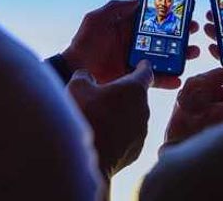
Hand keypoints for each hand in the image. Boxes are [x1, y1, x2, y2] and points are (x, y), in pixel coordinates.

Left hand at [61, 0, 199, 88]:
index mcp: (129, 26)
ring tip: (194, 52)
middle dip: (181, 33)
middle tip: (195, 30)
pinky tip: (178, 79)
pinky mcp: (135, 77)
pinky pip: (155, 78)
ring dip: (180, 55)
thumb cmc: (85, 41)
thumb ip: (118, 7)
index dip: (169, 15)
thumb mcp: (98, 18)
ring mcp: (137, 60)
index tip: (184, 11)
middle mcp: (136, 42)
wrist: (74, 69)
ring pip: (164, 56)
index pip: (153, 18)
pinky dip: (167, 79)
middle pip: (164, 37)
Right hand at [67, 60, 152, 178]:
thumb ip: (85, 76)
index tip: (141, 65)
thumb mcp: (77, 86)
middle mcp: (143, 109)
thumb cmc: (85, 117)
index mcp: (134, 89)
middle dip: (123, 95)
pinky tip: (102, 137)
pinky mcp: (136, 150)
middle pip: (136, 96)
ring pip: (133, 117)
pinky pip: (129, 136)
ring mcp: (141, 131)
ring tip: (100, 119)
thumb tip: (86, 78)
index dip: (142, 67)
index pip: (145, 72)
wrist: (86, 158)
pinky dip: (119, 134)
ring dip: (121, 115)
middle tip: (104, 96)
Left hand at [163, 69, 222, 148]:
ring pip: (216, 103)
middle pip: (221, 90)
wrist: (178, 152)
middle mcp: (191, 90)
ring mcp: (189, 103)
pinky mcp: (189, 117)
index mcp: (197, 83)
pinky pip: (209, 113)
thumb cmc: (197, 130)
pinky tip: (221, 131)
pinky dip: (219, 120)